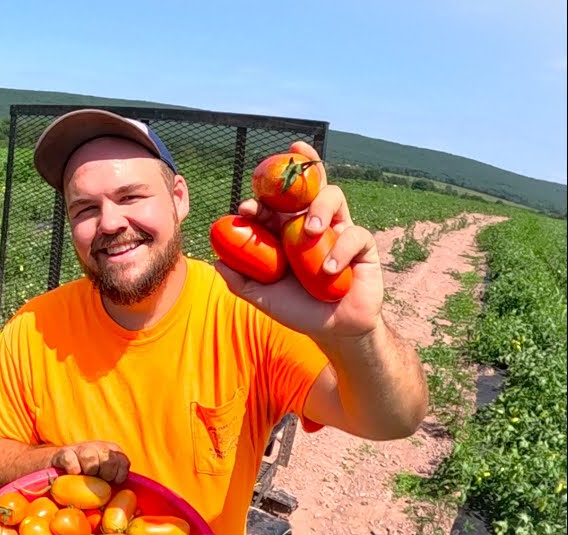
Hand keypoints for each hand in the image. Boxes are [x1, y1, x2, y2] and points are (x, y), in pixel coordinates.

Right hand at [50, 441, 130, 483]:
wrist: (61, 466)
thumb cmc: (88, 476)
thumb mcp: (106, 475)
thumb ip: (116, 479)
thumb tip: (125, 494)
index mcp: (111, 450)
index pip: (123, 461)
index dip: (119, 475)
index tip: (112, 482)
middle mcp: (98, 446)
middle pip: (108, 460)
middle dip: (105, 474)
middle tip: (98, 480)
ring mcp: (80, 447)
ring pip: (90, 457)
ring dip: (89, 471)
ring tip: (85, 476)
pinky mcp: (65, 452)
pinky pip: (71, 461)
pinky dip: (73, 470)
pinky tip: (73, 474)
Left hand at [215, 141, 384, 343]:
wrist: (333, 331)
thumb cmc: (298, 310)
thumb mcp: (262, 296)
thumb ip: (239, 280)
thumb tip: (216, 260)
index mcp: (286, 232)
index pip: (274, 205)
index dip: (262, 198)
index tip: (247, 207)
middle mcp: (312, 225)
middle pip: (309, 185)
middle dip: (303, 165)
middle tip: (292, 160)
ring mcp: (338, 231)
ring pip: (333, 196)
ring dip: (319, 208)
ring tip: (309, 232)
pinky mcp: (362, 244)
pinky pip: (353, 233)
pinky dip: (340, 250)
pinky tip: (329, 270)